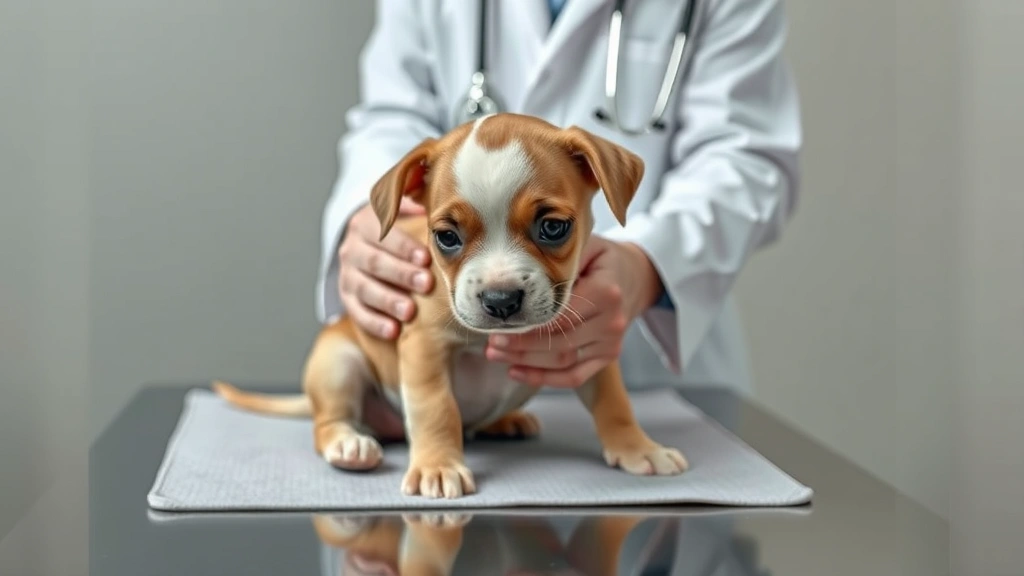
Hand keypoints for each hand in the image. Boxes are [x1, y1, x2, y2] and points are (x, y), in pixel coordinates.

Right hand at [338, 198, 433, 339]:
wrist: (368, 246)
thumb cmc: (398, 228)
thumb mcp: (402, 209)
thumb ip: (415, 203)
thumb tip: (436, 198)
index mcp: (365, 223)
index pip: (382, 233)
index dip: (404, 246)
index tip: (426, 257)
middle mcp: (352, 248)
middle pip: (374, 262)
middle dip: (402, 274)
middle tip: (426, 284)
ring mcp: (347, 275)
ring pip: (364, 288)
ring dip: (388, 301)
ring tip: (410, 312)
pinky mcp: (347, 298)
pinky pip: (357, 312)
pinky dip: (374, 322)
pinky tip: (393, 331)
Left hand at [485, 237, 662, 387]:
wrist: (634, 276)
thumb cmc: (601, 259)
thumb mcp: (584, 246)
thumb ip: (558, 258)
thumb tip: (516, 268)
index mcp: (605, 291)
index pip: (559, 315)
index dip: (527, 325)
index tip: (498, 325)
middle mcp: (612, 321)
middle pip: (559, 341)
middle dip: (520, 346)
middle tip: (491, 343)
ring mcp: (611, 342)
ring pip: (563, 361)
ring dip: (527, 363)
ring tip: (497, 355)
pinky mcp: (607, 356)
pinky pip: (575, 376)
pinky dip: (545, 379)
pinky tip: (517, 373)